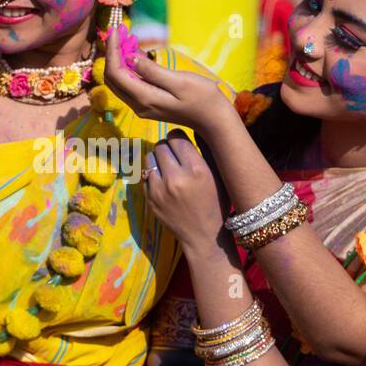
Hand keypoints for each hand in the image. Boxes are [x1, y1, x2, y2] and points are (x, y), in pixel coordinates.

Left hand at [102, 24, 227, 131]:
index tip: (115, 30)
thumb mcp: (179, 81)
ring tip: (125, 38)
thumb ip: (152, 71)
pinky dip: (127, 68)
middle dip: (112, 54)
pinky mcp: (148, 104)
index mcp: (144, 98)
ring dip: (118, 60)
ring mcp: (142, 107)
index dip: (112, 51)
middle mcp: (138, 105)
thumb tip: (129, 58)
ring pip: (119, 82)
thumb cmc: (202, 98)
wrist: (214, 119)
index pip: (115, 73)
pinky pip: (129, 85)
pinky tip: (134, 54)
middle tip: (119, 31)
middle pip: (112, 79)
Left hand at [143, 131, 226, 249]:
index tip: (183, 144)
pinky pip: (145, 175)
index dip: (180, 138)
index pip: (177, 137)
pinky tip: (165, 182)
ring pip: (150, 158)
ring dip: (159, 159)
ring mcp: (159, 190)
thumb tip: (198, 127)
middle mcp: (176, 178)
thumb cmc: (217, 204)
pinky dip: (153, 175)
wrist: (204, 237)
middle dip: (168, 147)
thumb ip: (208, 151)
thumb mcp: (220, 176)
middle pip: (161, 145)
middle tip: (176, 156)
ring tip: (169, 167)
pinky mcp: (150, 200)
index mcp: (196, 170)